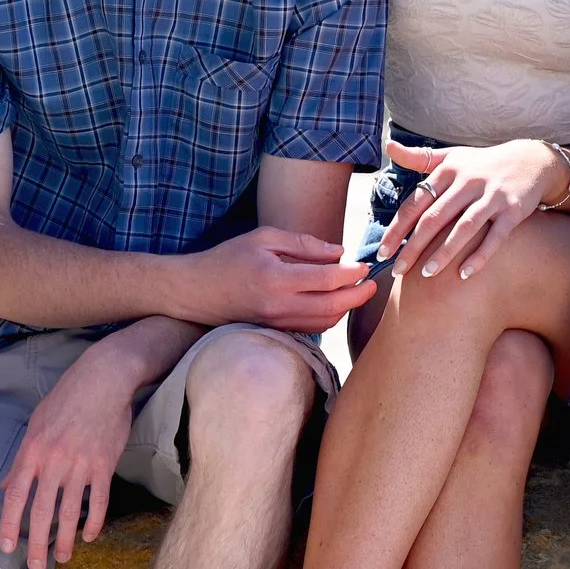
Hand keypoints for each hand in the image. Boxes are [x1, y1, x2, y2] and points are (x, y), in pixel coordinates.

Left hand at [0, 343, 140, 568]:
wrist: (103, 380)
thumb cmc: (67, 398)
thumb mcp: (36, 424)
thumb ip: (23, 460)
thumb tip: (10, 486)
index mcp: (32, 451)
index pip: (16, 496)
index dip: (9, 525)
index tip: (6, 547)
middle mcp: (54, 461)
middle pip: (42, 511)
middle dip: (36, 543)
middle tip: (35, 567)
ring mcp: (81, 464)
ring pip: (70, 511)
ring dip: (64, 539)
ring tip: (61, 558)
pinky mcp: (105, 464)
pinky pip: (99, 500)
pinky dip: (94, 521)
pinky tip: (89, 536)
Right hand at [185, 226, 375, 331]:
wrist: (197, 291)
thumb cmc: (229, 258)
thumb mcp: (264, 237)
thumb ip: (304, 243)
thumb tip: (339, 252)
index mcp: (277, 278)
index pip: (328, 280)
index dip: (352, 273)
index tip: (364, 265)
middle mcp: (279, 305)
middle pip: (333, 307)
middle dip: (358, 296)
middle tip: (373, 283)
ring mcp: (277, 322)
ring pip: (325, 322)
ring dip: (347, 308)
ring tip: (358, 292)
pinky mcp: (276, 330)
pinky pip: (312, 328)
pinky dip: (330, 317)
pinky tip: (336, 303)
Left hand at [378, 139, 565, 283]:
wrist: (532, 160)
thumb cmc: (482, 164)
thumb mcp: (451, 156)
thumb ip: (418, 157)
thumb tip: (389, 145)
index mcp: (448, 171)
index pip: (416, 203)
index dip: (397, 229)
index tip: (383, 253)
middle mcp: (468, 181)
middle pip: (435, 218)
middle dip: (414, 247)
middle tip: (397, 271)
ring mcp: (492, 196)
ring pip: (463, 228)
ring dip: (444, 253)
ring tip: (426, 274)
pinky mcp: (513, 210)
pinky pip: (495, 237)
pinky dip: (479, 256)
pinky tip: (463, 274)